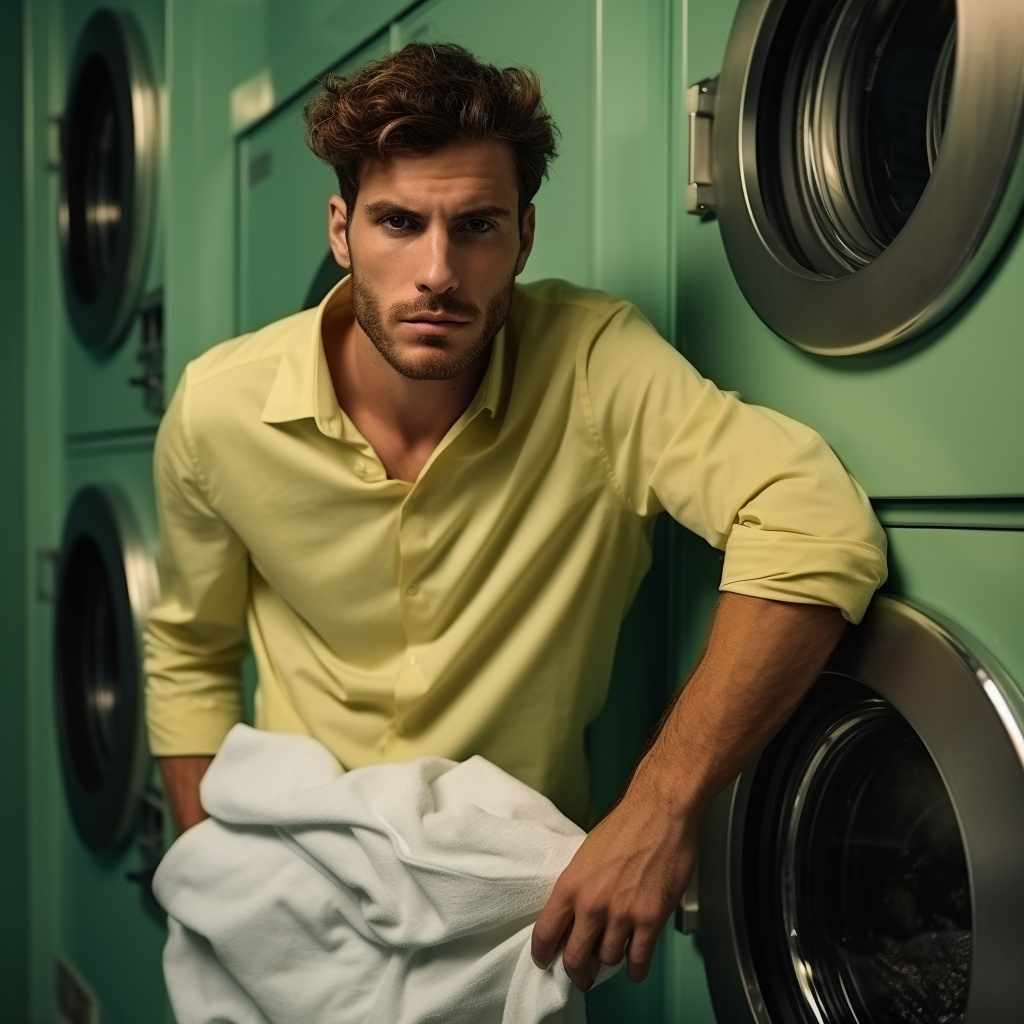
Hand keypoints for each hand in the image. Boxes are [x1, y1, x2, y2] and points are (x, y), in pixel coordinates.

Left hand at [531, 777, 697, 990]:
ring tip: (614, 954)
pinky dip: (636, 969)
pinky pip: (639, 960)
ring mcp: (622, 915)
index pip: (545, 934)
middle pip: (575, 959)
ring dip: (611, 960)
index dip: (543, 955)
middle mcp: (592, 905)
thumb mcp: (585, 856)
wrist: (659, 812)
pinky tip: (635, 966)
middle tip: (583, 974)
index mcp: (570, 886)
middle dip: (578, 971)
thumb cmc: (624, 827)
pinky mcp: (650, 919)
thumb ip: (578, 889)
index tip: (546, 961)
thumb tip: (574, 917)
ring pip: (609, 960)